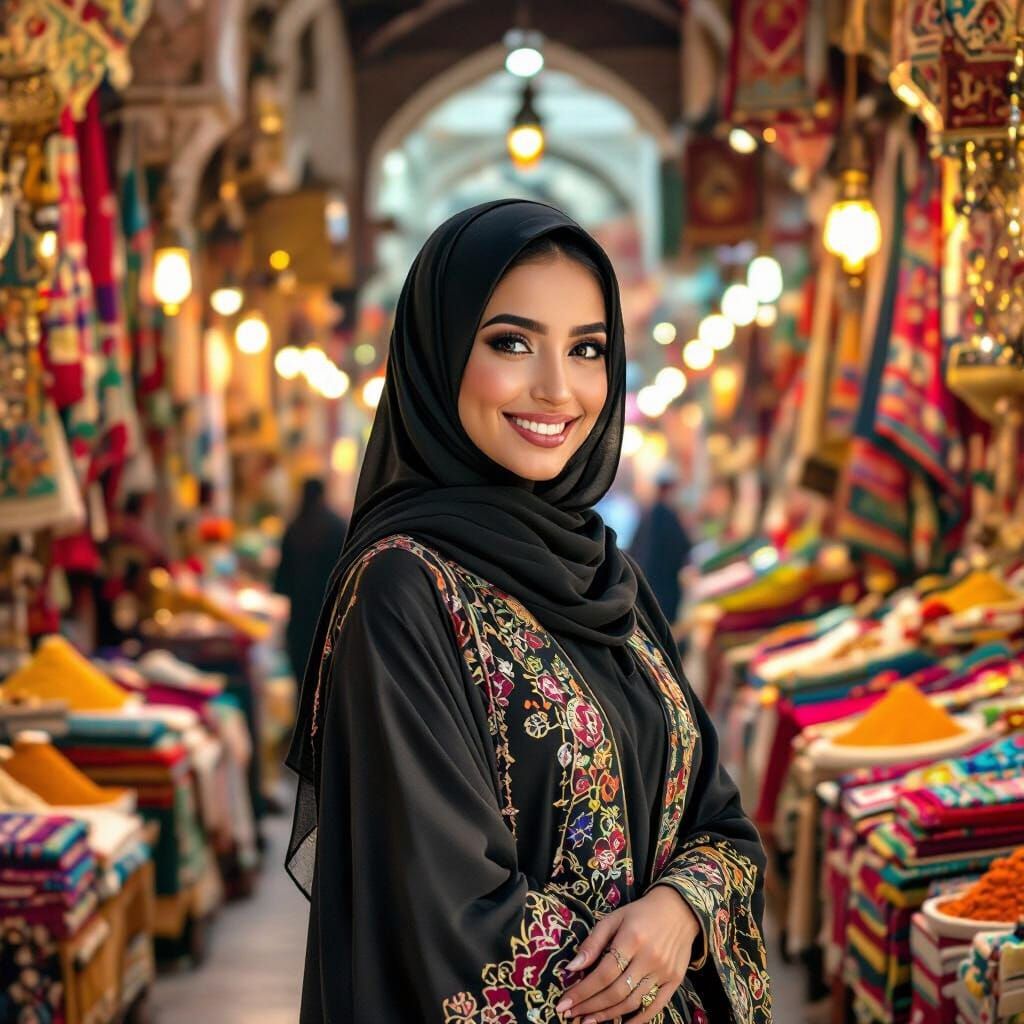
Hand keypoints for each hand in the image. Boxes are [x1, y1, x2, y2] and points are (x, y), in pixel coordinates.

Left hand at [555, 886, 700, 1022]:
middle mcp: (650, 958)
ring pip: (632, 1002)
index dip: (583, 991)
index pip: (603, 973)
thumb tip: (571, 968)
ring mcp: (664, 972)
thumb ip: (593, 943)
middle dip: (590, 1006)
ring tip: (588, 1021)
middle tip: (571, 1015)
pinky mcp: (675, 981)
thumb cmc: (640, 913)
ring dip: (608, 1015)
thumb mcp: (613, 919)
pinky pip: (655, 1007)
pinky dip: (637, 1020)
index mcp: (632, 938)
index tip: (564, 1002)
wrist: (679, 909)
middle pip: (616, 992)